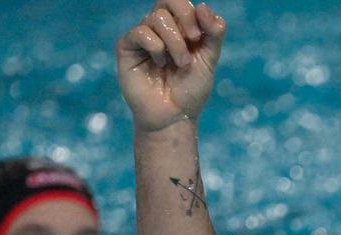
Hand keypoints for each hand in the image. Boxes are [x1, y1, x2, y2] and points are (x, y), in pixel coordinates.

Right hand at [116, 0, 225, 132]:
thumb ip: (213, 33)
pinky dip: (156, 46)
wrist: (174, 116)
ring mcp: (143, 37)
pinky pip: (140, 32)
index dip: (191, 13)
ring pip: (156, 18)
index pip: (181, 3)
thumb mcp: (209, 60)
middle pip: (167, 1)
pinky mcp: (127, 48)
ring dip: (174, 42)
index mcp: (179, 28)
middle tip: (193, 40)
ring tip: (181, 64)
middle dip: (184, 18)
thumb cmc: (191, 91)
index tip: (199, 36)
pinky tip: (160, 63)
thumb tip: (204, 7)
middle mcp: (159, 29)